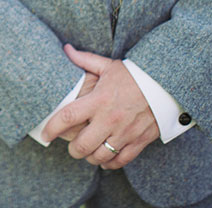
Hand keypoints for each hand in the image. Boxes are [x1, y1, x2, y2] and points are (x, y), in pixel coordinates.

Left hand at [42, 44, 158, 169]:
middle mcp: (109, 119)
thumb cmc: (134, 75)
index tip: (45, 134)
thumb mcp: (108, 65)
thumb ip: (84, 60)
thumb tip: (66, 48)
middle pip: (82, 145)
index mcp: (98, 100)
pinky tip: (105, 160)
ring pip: (100, 156)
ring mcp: (124, 132)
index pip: (68, 117)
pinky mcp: (138, 141)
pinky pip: (120, 160)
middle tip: (71, 147)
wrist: (166, 85)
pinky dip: (110, 164)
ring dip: (90, 157)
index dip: (52, 128)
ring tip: (87, 152)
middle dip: (73, 150)